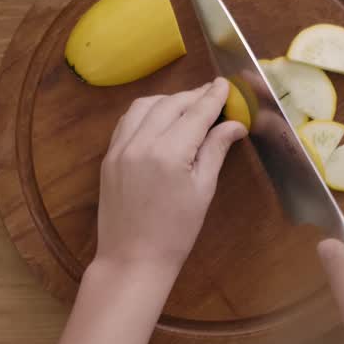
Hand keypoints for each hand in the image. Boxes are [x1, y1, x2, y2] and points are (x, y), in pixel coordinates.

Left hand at [95, 78, 247, 277]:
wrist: (132, 259)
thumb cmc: (175, 233)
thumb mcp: (202, 191)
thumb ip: (215, 151)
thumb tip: (235, 124)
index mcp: (169, 154)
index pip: (196, 114)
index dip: (213, 97)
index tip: (225, 84)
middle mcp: (141, 143)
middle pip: (171, 104)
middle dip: (194, 96)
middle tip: (213, 95)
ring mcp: (120, 148)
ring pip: (145, 106)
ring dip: (168, 99)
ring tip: (188, 104)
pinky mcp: (108, 156)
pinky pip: (127, 121)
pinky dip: (146, 111)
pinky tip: (159, 117)